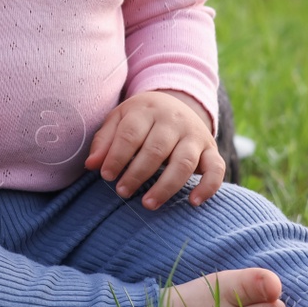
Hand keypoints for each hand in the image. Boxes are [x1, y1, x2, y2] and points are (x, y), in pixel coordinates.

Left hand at [83, 90, 223, 208]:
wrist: (176, 103)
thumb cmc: (140, 118)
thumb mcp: (119, 120)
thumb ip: (104, 141)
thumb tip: (91, 165)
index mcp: (147, 110)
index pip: (131, 134)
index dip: (117, 157)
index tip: (106, 176)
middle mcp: (174, 121)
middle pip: (156, 150)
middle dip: (137, 173)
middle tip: (122, 192)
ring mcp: (195, 135)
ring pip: (184, 162)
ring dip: (166, 186)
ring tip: (147, 203)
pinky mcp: (211, 150)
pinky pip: (216, 169)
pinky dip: (208, 187)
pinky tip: (193, 202)